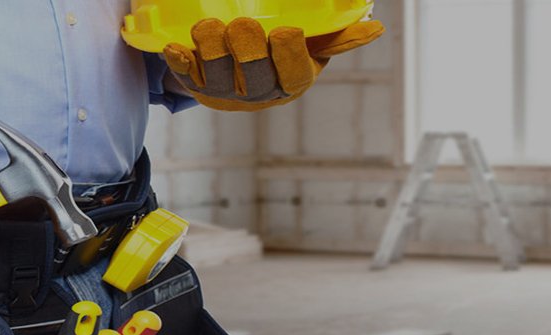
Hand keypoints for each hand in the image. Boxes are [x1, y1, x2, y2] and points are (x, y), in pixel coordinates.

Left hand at [163, 17, 384, 111]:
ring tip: (210, 26)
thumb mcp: (312, 50)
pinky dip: (177, 60)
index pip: (292, 74)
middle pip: (253, 76)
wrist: (237, 79)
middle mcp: (258, 93)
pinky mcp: (195, 84)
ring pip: (216, 74)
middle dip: (247, 49)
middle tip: (243, 24)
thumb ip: (339, 38)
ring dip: (210, 47)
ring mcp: (224, 91)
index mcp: (291, 82)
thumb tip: (375, 27)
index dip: (287, 54)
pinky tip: (174, 47)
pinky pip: (184, 74)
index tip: (285, 31)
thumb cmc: (279, 57)